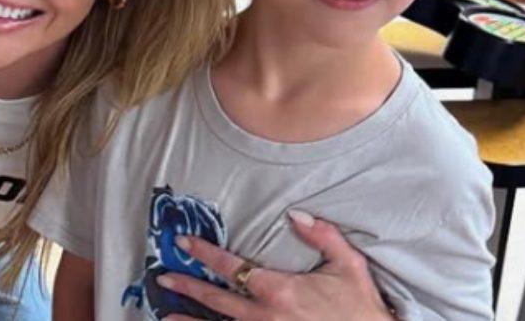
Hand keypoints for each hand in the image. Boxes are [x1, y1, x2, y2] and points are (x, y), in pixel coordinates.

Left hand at [156, 211, 392, 320]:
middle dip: (187, 286)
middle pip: (216, 300)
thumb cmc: (360, 308)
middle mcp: (265, 316)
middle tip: (164, 277)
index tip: (184, 243)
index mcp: (280, 290)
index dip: (204, 253)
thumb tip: (295, 214)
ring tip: (166, 315)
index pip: (232, 267)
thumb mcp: (349, 265)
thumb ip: (322, 236)